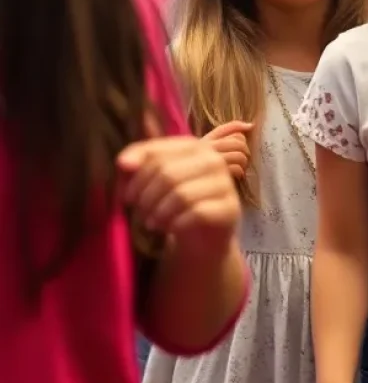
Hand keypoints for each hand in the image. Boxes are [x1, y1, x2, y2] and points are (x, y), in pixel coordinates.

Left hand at [118, 135, 240, 257]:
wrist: (203, 235)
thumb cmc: (175, 203)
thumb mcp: (154, 182)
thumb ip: (138, 167)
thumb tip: (123, 163)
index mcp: (194, 147)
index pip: (158, 152)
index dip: (136, 175)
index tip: (126, 196)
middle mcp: (214, 160)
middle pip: (168, 174)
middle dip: (146, 197)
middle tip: (140, 212)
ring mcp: (225, 184)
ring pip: (181, 194)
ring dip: (158, 213)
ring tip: (152, 222)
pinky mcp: (230, 208)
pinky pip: (196, 213)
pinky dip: (176, 224)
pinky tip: (171, 228)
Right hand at [204, 120, 253, 180]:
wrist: (188, 188)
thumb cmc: (201, 165)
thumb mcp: (211, 143)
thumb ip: (229, 129)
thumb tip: (251, 125)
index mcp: (207, 140)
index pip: (235, 134)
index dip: (242, 141)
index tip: (238, 150)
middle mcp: (207, 148)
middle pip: (238, 143)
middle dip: (245, 152)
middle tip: (243, 160)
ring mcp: (210, 161)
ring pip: (239, 155)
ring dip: (243, 163)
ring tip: (240, 168)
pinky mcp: (214, 175)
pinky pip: (236, 168)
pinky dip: (240, 172)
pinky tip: (236, 177)